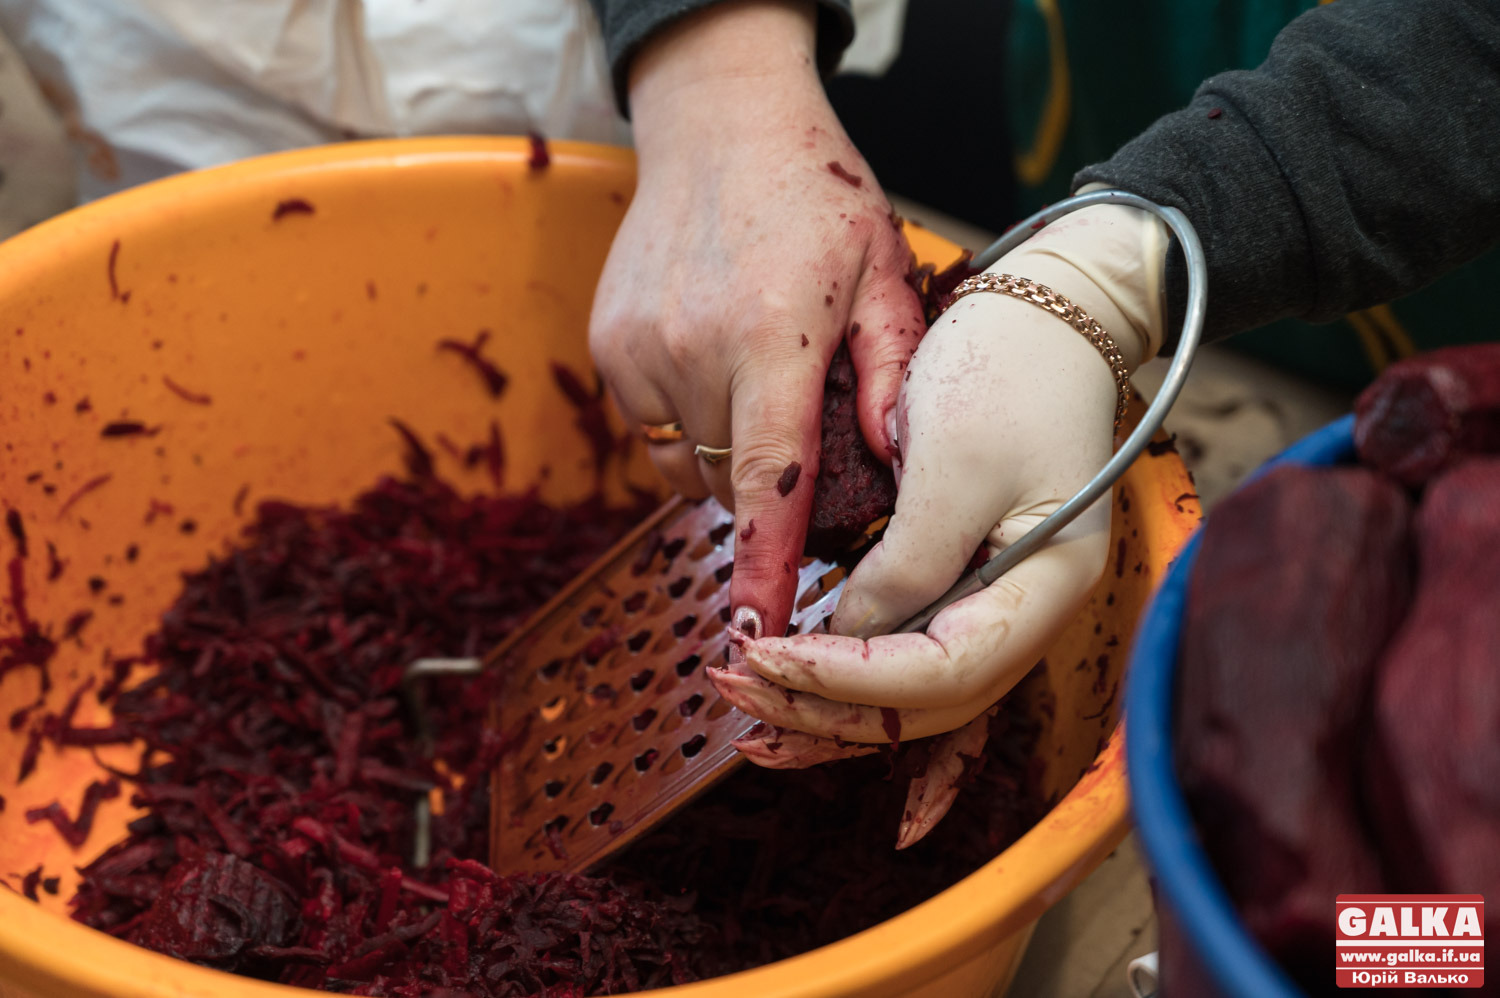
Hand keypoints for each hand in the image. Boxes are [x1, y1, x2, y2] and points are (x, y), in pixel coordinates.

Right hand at [589, 1, 922, 639]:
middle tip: (806, 439)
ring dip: (722, 458)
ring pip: (681, 463)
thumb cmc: (815, 195)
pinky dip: (683, 427)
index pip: (767, 480)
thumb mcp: (882, 269)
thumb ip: (891, 371)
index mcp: (769, 335)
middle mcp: (689, 348)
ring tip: (758, 390)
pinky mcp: (606, 346)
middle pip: (725, 480)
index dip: (764, 565)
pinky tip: (716, 371)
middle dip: (766, 489)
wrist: (718, 123)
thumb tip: (892, 463)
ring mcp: (636, 349)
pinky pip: (648, 430)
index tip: (754, 633)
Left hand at [710, 200, 1168, 842]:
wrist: (1047, 313)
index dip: (850, 679)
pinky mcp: (967, 580)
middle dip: (828, 711)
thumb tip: (844, 638)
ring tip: (749, 703)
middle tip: (737, 688)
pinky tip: (792, 681)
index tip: (768, 656)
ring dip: (831, 708)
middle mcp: (1029, 611)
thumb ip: (906, 568)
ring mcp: (1000, 600)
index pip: (944, 674)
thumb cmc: (1008, 371)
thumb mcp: (950, 468)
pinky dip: (849, 675)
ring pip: (914, 694)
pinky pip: (908, 655)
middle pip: (927, 703)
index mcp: (1046, 587)